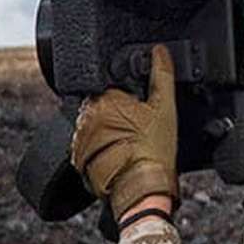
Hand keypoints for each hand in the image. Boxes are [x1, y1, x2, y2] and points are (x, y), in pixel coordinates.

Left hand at [71, 45, 178, 216]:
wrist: (141, 192)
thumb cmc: (153, 152)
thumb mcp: (165, 108)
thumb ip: (161, 75)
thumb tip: (159, 51)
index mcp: (104, 97)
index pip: (114, 85)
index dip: (131, 96)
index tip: (142, 109)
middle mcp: (85, 115)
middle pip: (104, 106)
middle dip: (119, 113)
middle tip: (140, 129)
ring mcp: (79, 138)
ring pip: (96, 126)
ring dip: (109, 131)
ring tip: (132, 145)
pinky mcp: (77, 158)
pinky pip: (89, 146)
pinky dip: (102, 149)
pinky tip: (121, 155)